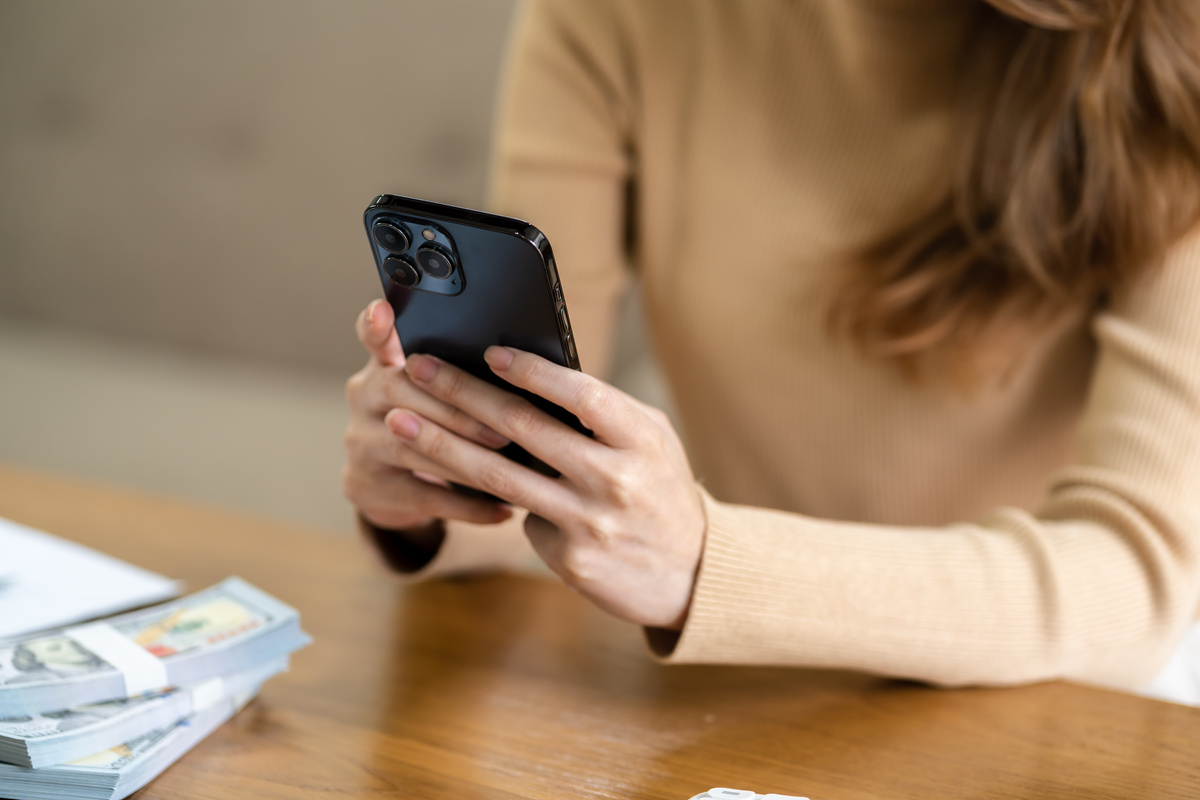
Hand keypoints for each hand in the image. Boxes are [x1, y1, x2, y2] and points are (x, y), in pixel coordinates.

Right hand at [342, 300, 513, 532]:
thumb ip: (461, 375)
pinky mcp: (367, 486)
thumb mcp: (434, 393)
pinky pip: (425, 496)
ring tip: (512, 469)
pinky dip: (469, 506)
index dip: (377, 325)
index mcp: (383, 365)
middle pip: (403, 394)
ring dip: (467, 458)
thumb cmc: (434, 422)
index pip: (373, 337)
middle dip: (459, 411)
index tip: (384, 310)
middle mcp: (363, 397)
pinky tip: (504, 510)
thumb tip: (527, 367)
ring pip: (413, 447)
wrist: (389, 484)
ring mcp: (360, 443)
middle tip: (505, 428)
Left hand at [387, 346, 705, 629]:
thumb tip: (532, 379)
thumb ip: (603, 413)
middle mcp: (614, 480)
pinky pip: (521, 519)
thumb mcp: (652, 441)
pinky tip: (463, 481)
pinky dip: (493, 499)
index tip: (489, 353)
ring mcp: (589, 524)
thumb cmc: (663, 490)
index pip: (579, 395)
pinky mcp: (570, 560)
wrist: (692, 573)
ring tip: (401, 422)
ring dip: (441, 445)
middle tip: (418, 370)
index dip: (531, 372)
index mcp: (640, 439)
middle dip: (461, 394)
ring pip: (498, 477)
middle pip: (522, 430)